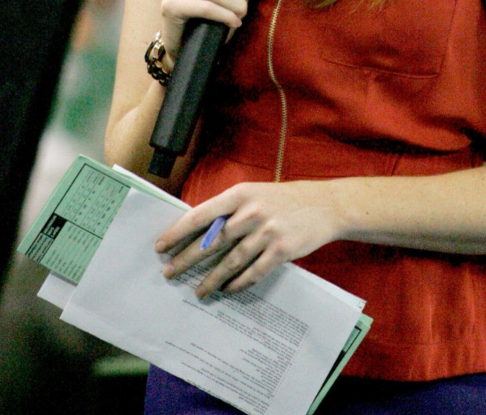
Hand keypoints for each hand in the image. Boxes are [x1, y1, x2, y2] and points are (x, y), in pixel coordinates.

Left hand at [155, 181, 342, 297]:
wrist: (325, 205)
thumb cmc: (283, 199)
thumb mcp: (254, 194)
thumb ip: (229, 210)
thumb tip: (198, 232)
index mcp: (240, 194)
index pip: (201, 214)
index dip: (178, 232)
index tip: (160, 246)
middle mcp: (251, 212)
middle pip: (212, 242)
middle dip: (187, 260)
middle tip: (170, 273)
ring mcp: (267, 232)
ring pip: (230, 262)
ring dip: (211, 279)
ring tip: (197, 291)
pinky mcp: (282, 251)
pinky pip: (253, 273)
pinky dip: (238, 284)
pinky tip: (227, 290)